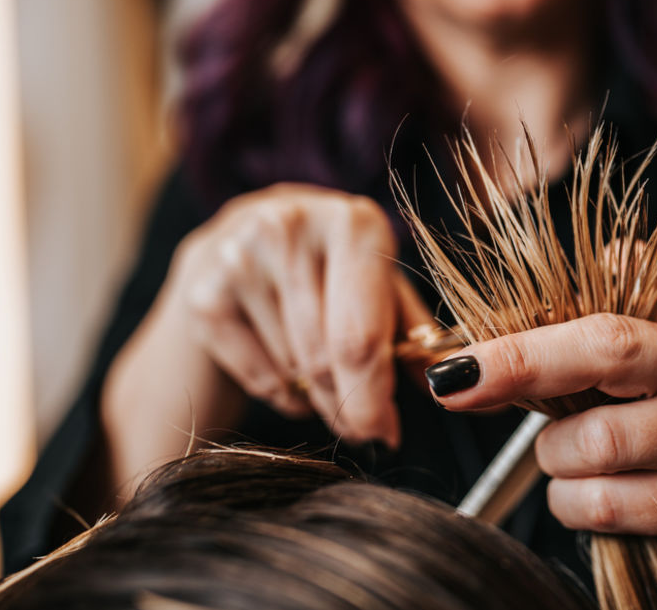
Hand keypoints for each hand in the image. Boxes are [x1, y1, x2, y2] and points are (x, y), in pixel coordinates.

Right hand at [167, 183, 429, 446]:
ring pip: (295, 371)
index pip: (361, 333)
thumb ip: (412, 332)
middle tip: (364, 429)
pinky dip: (283, 395)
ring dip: (320, 400)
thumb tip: (454, 382)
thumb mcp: (376, 287)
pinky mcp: (202, 293)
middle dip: (351, 405)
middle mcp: (292, 227)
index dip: (375, 394)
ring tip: (326, 387)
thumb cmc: (326, 274)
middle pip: (325, 357)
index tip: (385, 433)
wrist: (229, 251)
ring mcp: (239, 257)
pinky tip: (290, 378)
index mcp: (353, 222)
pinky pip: (259, 376)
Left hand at [430, 289, 656, 596]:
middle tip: (469, 394)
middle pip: (597, 396)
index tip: (457, 367)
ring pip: (588, 460)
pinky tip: (591, 491)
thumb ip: (625, 294)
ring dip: (555, 460)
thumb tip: (548, 272)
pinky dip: (574, 502)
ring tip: (574, 452)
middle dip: (519, 388)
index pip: (606, 334)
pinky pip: (601, 510)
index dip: (523, 350)